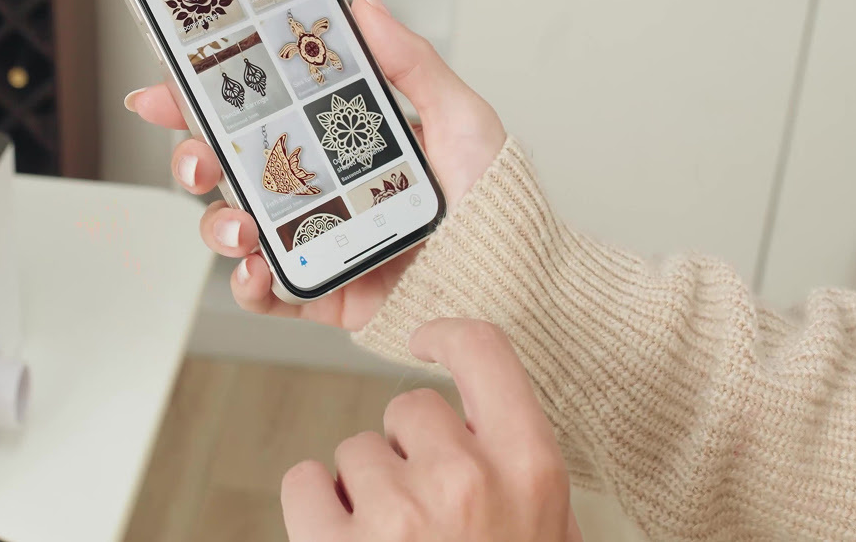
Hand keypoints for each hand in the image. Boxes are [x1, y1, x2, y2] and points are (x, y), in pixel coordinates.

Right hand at [125, 0, 505, 329]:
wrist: (517, 283)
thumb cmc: (494, 200)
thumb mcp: (458, 115)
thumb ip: (407, 60)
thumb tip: (362, 1)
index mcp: (337, 141)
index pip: (258, 112)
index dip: (204, 100)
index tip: (169, 87)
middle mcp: (317, 189)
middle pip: (229, 169)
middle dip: (194, 160)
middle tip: (198, 158)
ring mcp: (313, 242)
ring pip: (235, 230)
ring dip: (217, 225)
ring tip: (240, 227)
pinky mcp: (321, 294)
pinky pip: (266, 294)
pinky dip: (247, 286)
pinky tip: (254, 272)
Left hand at [281, 319, 581, 541]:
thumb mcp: (551, 537)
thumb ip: (522, 477)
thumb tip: (478, 425)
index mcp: (530, 470)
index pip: (486, 351)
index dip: (448, 334)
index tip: (426, 341)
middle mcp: (465, 479)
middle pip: (408, 408)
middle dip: (408, 448)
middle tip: (427, 511)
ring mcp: (397, 514)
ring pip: (354, 450)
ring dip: (363, 489)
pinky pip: (304, 480)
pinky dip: (315, 507)